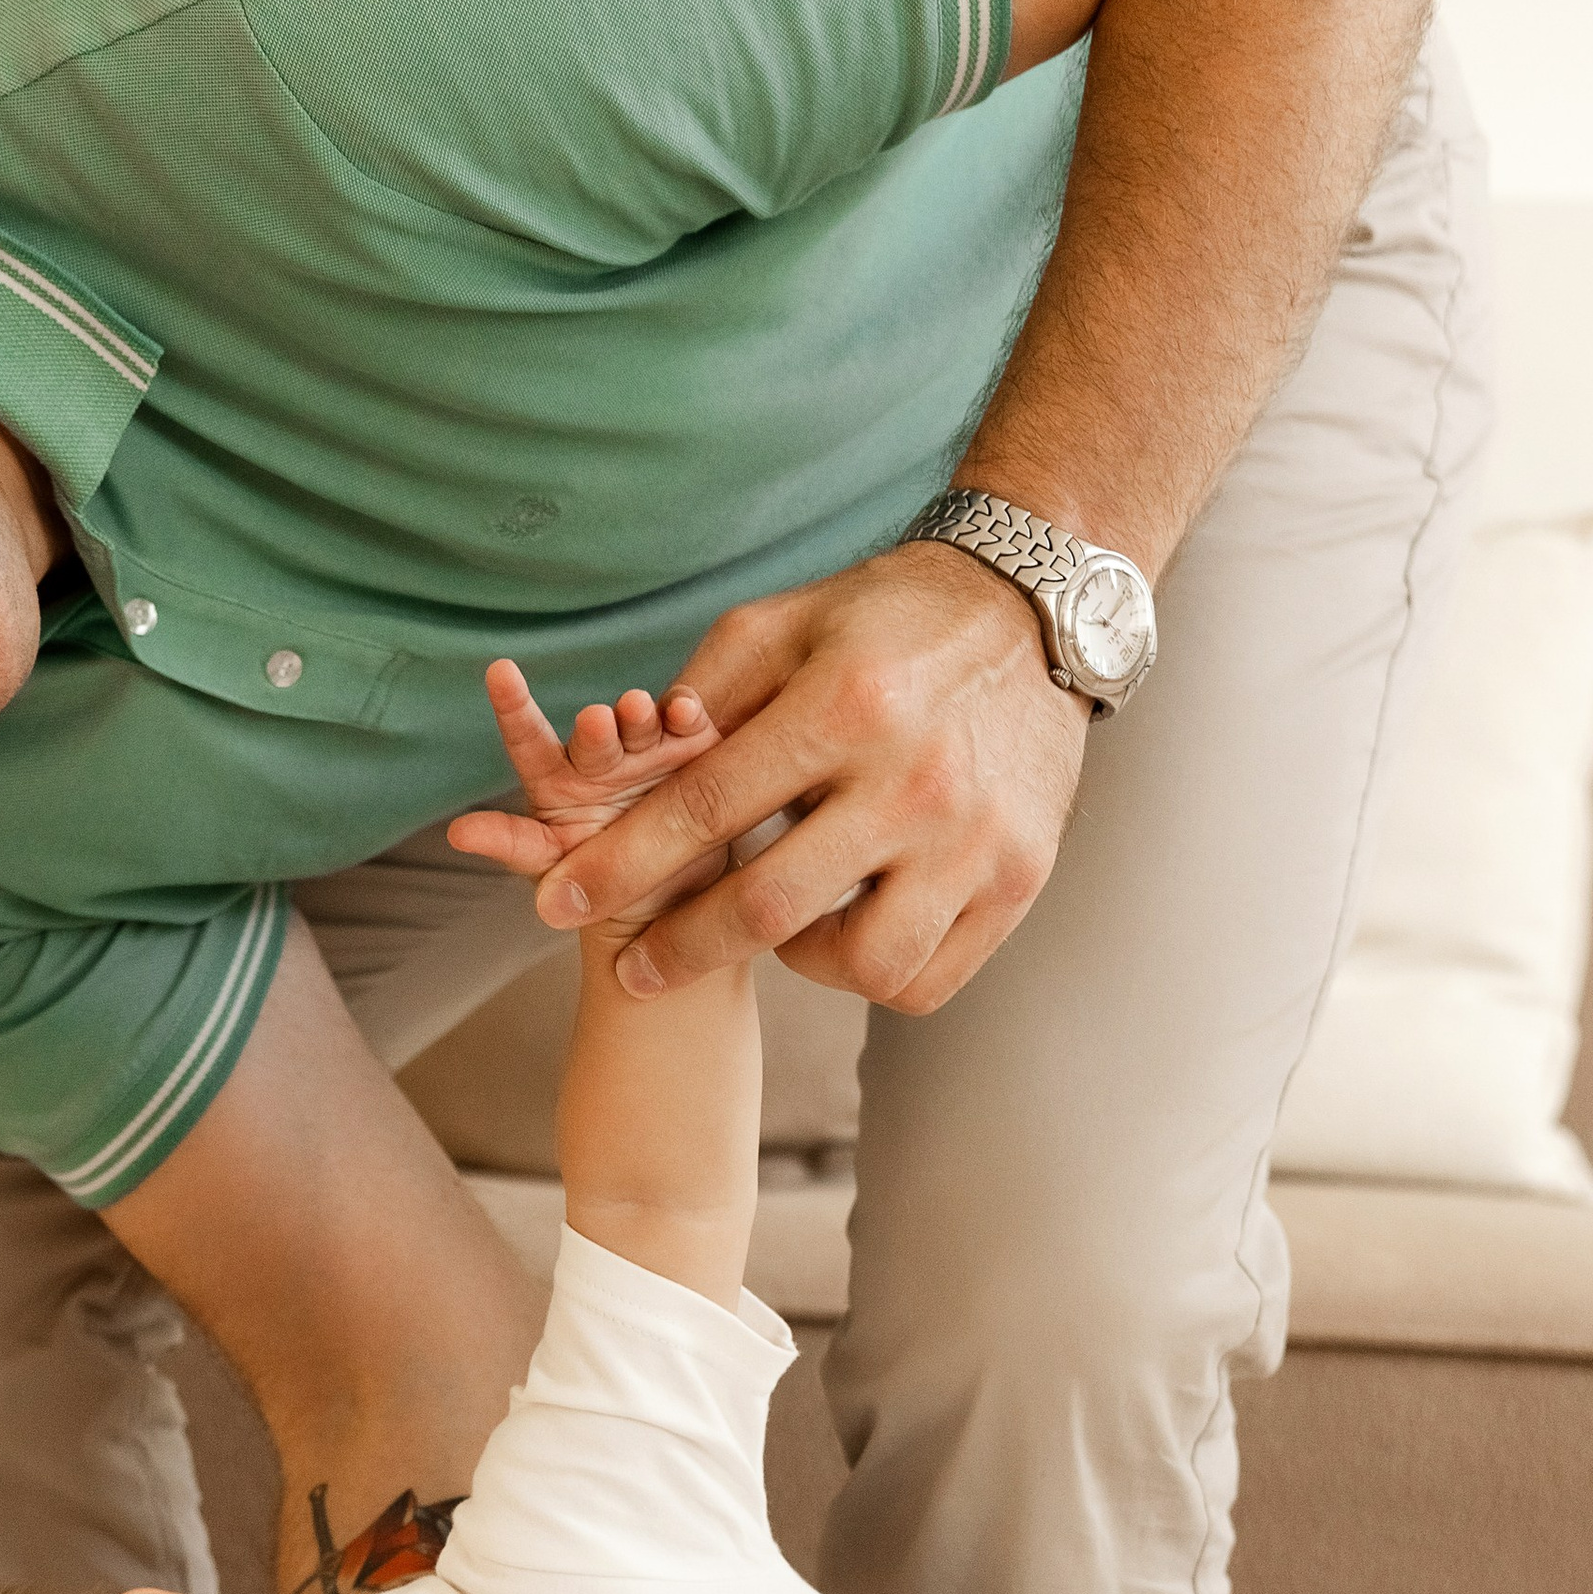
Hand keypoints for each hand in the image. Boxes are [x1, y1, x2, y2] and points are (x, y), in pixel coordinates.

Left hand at [447, 662, 729, 928]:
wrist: (664, 904)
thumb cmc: (595, 882)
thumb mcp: (549, 866)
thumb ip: (513, 844)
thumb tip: (457, 833)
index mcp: (559, 778)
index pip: (529, 739)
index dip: (513, 706)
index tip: (499, 672)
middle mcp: (603, 755)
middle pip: (594, 734)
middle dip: (595, 726)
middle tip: (596, 722)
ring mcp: (650, 749)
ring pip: (642, 724)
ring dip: (639, 715)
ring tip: (637, 712)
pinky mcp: (696, 751)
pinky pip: (690, 730)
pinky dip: (686, 716)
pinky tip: (685, 713)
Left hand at [523, 545, 1088, 1013]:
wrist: (1034, 615)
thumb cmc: (886, 622)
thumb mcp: (785, 625)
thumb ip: (703, 698)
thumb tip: (621, 770)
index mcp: (847, 706)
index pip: (709, 805)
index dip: (623, 864)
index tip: (558, 903)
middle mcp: (917, 780)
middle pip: (771, 906)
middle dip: (681, 946)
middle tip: (633, 969)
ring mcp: (976, 839)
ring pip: (860, 965)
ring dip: (794, 962)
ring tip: (773, 927)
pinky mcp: (1019, 878)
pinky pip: (924, 977)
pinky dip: (871, 974)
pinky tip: (844, 929)